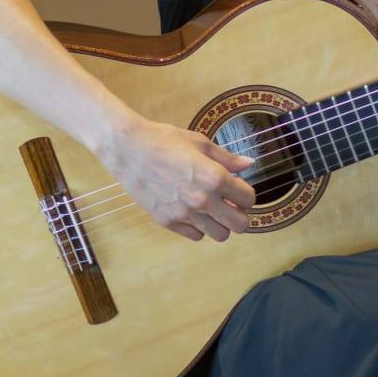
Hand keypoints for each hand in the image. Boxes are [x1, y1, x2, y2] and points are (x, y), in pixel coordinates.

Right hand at [98, 116, 256, 241]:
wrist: (128, 150)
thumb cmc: (165, 140)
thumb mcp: (200, 143)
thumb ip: (227, 158)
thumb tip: (249, 164)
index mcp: (214, 177)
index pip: (248, 199)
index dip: (247, 193)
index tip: (239, 188)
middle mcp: (203, 200)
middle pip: (240, 225)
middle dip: (240, 214)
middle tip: (231, 204)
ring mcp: (184, 214)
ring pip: (220, 235)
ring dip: (221, 223)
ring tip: (212, 209)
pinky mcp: (168, 222)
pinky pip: (195, 235)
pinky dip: (199, 227)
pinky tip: (193, 212)